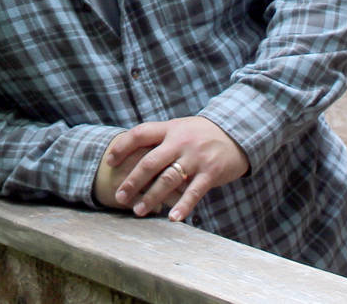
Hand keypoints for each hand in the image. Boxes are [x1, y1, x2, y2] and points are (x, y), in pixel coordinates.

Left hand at [95, 116, 249, 221]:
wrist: (237, 132)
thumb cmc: (201, 135)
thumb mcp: (179, 129)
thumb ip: (160, 140)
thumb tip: (130, 154)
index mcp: (170, 129)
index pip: (140, 134)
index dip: (122, 147)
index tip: (109, 163)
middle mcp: (180, 141)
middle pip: (150, 162)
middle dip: (133, 181)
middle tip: (119, 197)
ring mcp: (196, 157)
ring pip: (169, 179)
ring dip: (152, 197)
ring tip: (139, 210)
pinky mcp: (211, 171)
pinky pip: (194, 191)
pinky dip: (183, 206)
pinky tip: (173, 218)